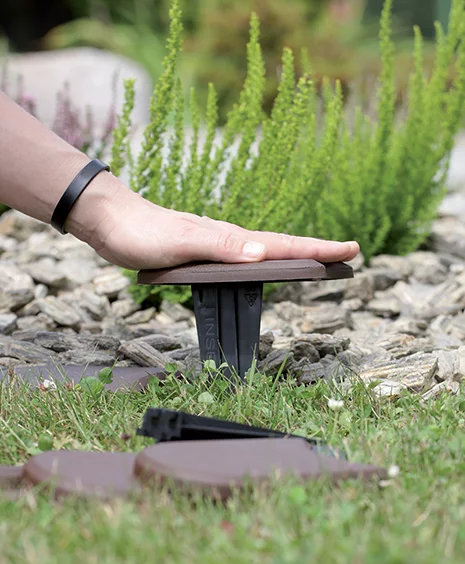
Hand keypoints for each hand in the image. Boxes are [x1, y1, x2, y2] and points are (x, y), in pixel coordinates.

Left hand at [68, 172, 359, 269]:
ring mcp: (218, 247)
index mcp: (232, 238)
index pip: (284, 243)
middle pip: (282, 246)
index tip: (350, 249)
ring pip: (265, 253)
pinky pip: (244, 261)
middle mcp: (230, 241)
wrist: (112, 223)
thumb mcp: (183, 241)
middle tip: (347, 255)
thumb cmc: (143, 231)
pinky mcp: (204, 255)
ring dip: (294, 257)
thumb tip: (266, 251)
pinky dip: (265, 265)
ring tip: (318, 262)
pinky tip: (264, 269)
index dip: (318, 248)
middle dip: (317, 251)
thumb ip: (223, 246)